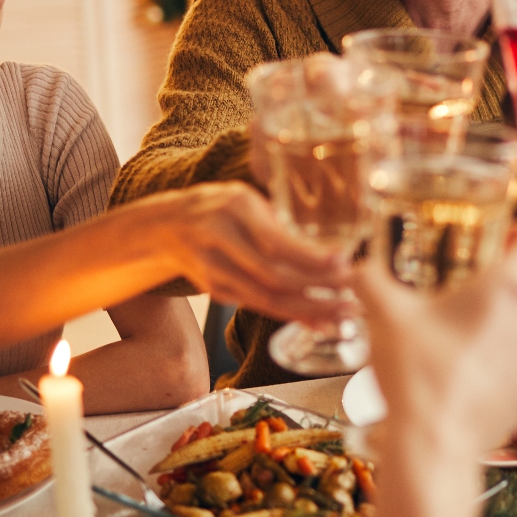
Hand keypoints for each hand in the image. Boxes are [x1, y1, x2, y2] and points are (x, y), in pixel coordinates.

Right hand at [129, 181, 353, 321]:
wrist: (164, 226)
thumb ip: (278, 220)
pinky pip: (257, 305)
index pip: (275, 240)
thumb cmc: (219, 206)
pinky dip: (290, 315)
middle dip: (317, 290)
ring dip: (308, 309)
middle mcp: (220, 238)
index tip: (343, 263)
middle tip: (353, 295)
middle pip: (273, 276)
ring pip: (265, 298)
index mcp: (235, 206)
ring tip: (343, 312)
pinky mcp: (213, 289)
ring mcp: (213, 268)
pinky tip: (317, 318)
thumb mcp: (246, 198)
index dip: (310, 258)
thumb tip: (329, 249)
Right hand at [355, 221, 516, 516]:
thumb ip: (372, 279)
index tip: (501, 235)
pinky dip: (500, 351)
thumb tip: (358, 267)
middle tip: (462, 280)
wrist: (432, 447)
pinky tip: (462, 361)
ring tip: (457, 324)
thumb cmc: (417, 375)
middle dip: (503, 274)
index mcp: (512, 286)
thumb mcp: (385, 315)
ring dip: (501, 314)